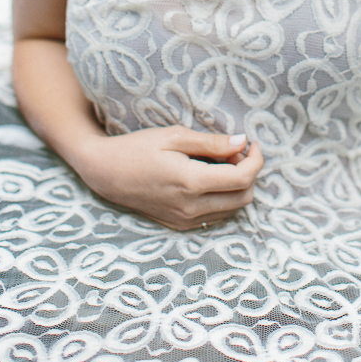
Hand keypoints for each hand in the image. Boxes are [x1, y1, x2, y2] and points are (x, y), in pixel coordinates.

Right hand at [73, 127, 263, 229]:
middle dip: (249, 172)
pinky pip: (215, 216)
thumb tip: (242, 142)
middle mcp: (190, 207)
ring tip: (222, 163)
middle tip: (235, 151)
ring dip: (237, 187)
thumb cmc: (138, 148)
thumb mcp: (175, 136)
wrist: (104, 172)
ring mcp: (184, 220)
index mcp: (191, 183)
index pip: (243, 178)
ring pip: (232, 209)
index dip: (255, 159)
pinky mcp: (178, 225)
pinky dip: (223, 198)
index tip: (250, 143)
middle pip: (244, 197)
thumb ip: (212, 142)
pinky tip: (210, 179)